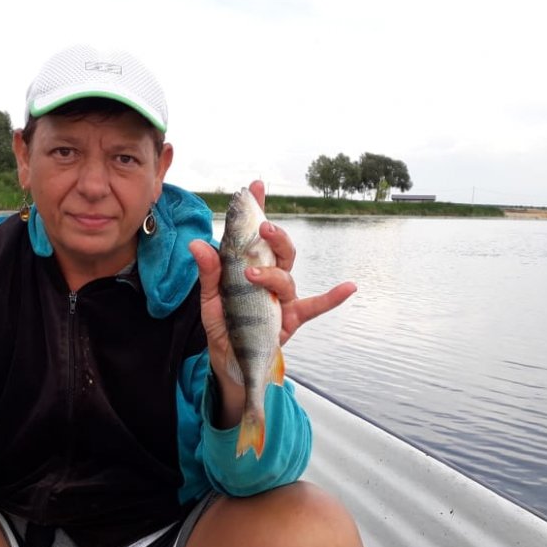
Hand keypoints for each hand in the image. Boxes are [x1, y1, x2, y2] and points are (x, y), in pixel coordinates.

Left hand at [188, 181, 355, 422]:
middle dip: (274, 235)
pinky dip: (333, 297)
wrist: (230, 360)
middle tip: (262, 226)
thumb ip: (209, 272)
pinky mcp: (292, 318)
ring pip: (286, 276)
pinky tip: (349, 287)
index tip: (255, 187)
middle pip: (280, 249)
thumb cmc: (223, 325)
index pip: (255, 234)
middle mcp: (270, 277)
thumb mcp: (210, 299)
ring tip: (253, 275)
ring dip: (272, 273)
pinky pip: (316, 306)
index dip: (257, 209)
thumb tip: (196, 244)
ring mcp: (283, 297)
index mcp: (250, 266)